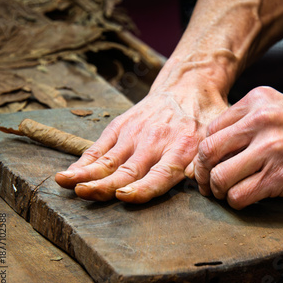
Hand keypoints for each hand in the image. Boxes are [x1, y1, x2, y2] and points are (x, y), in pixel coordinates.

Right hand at [55, 72, 227, 202]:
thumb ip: (208, 162)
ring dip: (86, 172)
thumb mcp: (216, 138)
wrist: (188, 86)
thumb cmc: (203, 120)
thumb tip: (204, 186)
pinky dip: (85, 160)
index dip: (142, 188)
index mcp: (182, 148)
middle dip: (104, 183)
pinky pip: (100, 145)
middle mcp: (155, 142)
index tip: (124, 196)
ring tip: (66, 182)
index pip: (160, 174)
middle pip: (128, 169)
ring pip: (108, 158)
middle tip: (86, 193)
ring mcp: (135, 133)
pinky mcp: (122, 126)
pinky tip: (71, 173)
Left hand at [193, 86, 282, 208]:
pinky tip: (247, 200)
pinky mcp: (280, 176)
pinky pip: (239, 196)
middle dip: (203, 175)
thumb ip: (254, 118)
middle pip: (207, 152)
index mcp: (259, 100)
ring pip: (219, 177)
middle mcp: (260, 120)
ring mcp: (270, 148)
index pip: (211, 129)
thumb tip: (224, 141)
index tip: (210, 166)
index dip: (205, 153)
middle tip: (209, 186)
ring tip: (228, 195)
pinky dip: (237, 203)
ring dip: (219, 192)